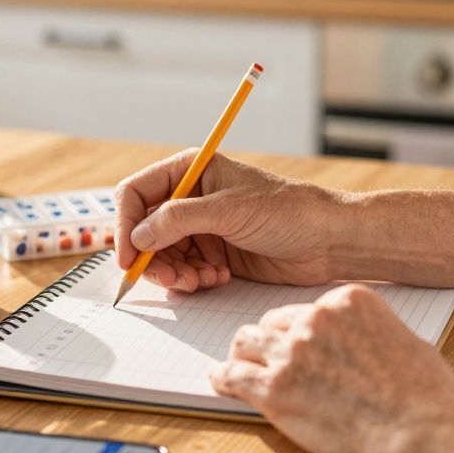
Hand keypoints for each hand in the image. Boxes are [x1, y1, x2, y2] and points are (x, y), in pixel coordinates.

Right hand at [114, 149, 352, 291]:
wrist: (328, 240)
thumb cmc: (286, 211)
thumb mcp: (229, 210)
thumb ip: (178, 220)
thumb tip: (138, 237)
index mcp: (189, 171)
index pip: (136, 194)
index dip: (126, 225)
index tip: (129, 256)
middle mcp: (190, 198)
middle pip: (144, 230)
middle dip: (152, 257)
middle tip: (170, 279)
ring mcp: (201, 228)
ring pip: (162, 255)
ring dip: (174, 273)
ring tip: (198, 281)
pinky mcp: (213, 254)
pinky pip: (184, 270)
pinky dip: (192, 280)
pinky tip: (216, 278)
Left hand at [210, 283, 453, 452]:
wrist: (420, 435)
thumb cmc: (425, 398)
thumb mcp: (406, 343)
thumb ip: (372, 334)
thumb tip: (364, 345)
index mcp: (347, 301)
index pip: (306, 309)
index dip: (299, 330)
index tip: (296, 343)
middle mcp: (315, 319)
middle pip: (273, 322)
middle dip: (270, 341)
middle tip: (268, 359)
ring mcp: (291, 352)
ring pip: (246, 342)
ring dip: (243, 355)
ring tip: (239, 367)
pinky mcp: (273, 388)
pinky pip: (231, 375)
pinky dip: (223, 378)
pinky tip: (221, 383)